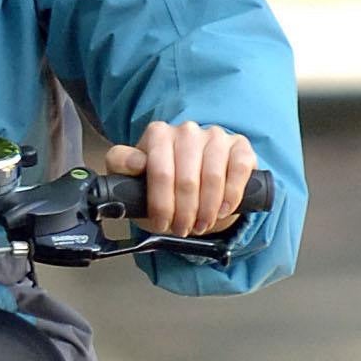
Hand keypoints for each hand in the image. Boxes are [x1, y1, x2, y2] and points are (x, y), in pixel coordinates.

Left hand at [107, 118, 254, 238]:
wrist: (194, 187)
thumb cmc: (162, 184)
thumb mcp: (133, 178)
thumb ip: (121, 164)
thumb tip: (136, 163)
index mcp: (158, 134)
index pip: (160, 172)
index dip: (161, 204)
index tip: (162, 224)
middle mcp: (187, 131)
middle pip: (187, 180)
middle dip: (184, 213)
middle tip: (182, 229)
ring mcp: (215, 136)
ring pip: (213, 177)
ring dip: (207, 209)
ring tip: (201, 225)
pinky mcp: (239, 146)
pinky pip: (238, 170)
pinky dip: (231, 196)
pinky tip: (223, 210)